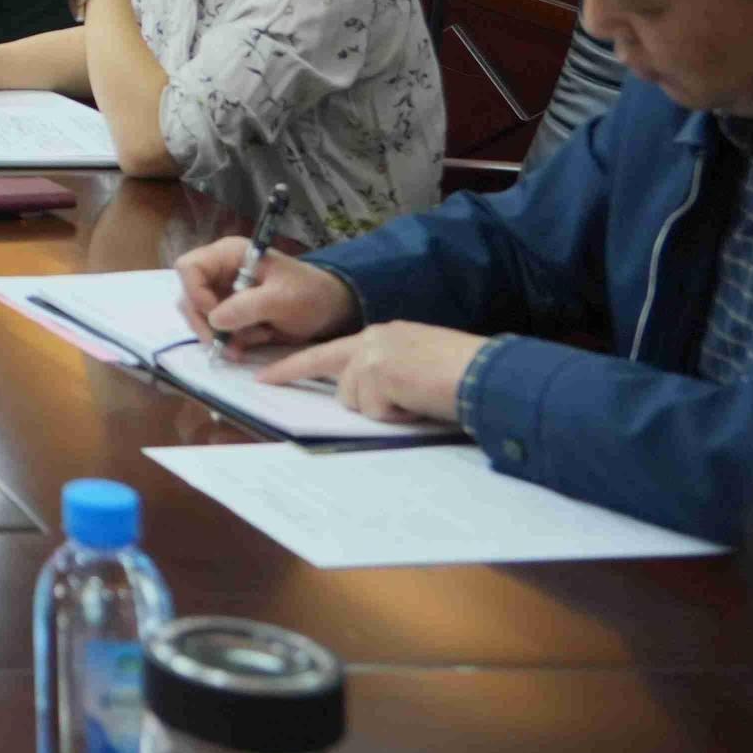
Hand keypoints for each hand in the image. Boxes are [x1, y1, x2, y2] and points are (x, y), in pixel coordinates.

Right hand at [176, 238, 359, 356]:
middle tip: (223, 343)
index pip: (189, 268)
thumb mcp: (282, 299)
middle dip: (205, 321)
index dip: (195, 293)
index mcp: (229, 255)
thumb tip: (214, 320)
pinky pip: (216, 330)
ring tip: (248, 343)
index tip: (216, 317)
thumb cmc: (309, 295)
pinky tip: (251, 343)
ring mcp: (223, 293)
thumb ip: (247, 306)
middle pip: (188, 295)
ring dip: (220, 334)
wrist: (331, 310)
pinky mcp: (230, 314)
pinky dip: (230, 342)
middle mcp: (220, 272)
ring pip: (199, 316)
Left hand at [250, 321, 484, 424]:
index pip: (329, 352)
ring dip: (388, 410)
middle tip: (302, 387)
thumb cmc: (463, 376)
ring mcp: (372, 355)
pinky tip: (420, 402)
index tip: (265, 376)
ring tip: (420, 399)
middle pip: (341, 381)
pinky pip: (374, 411)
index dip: (295, 366)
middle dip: (353, 396)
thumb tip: (366, 399)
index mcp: (382, 337)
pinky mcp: (377, 373)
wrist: (487, 373)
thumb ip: (387, 376)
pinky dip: (398, 415)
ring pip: (357, 401)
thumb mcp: (417, 368)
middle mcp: (372, 340)